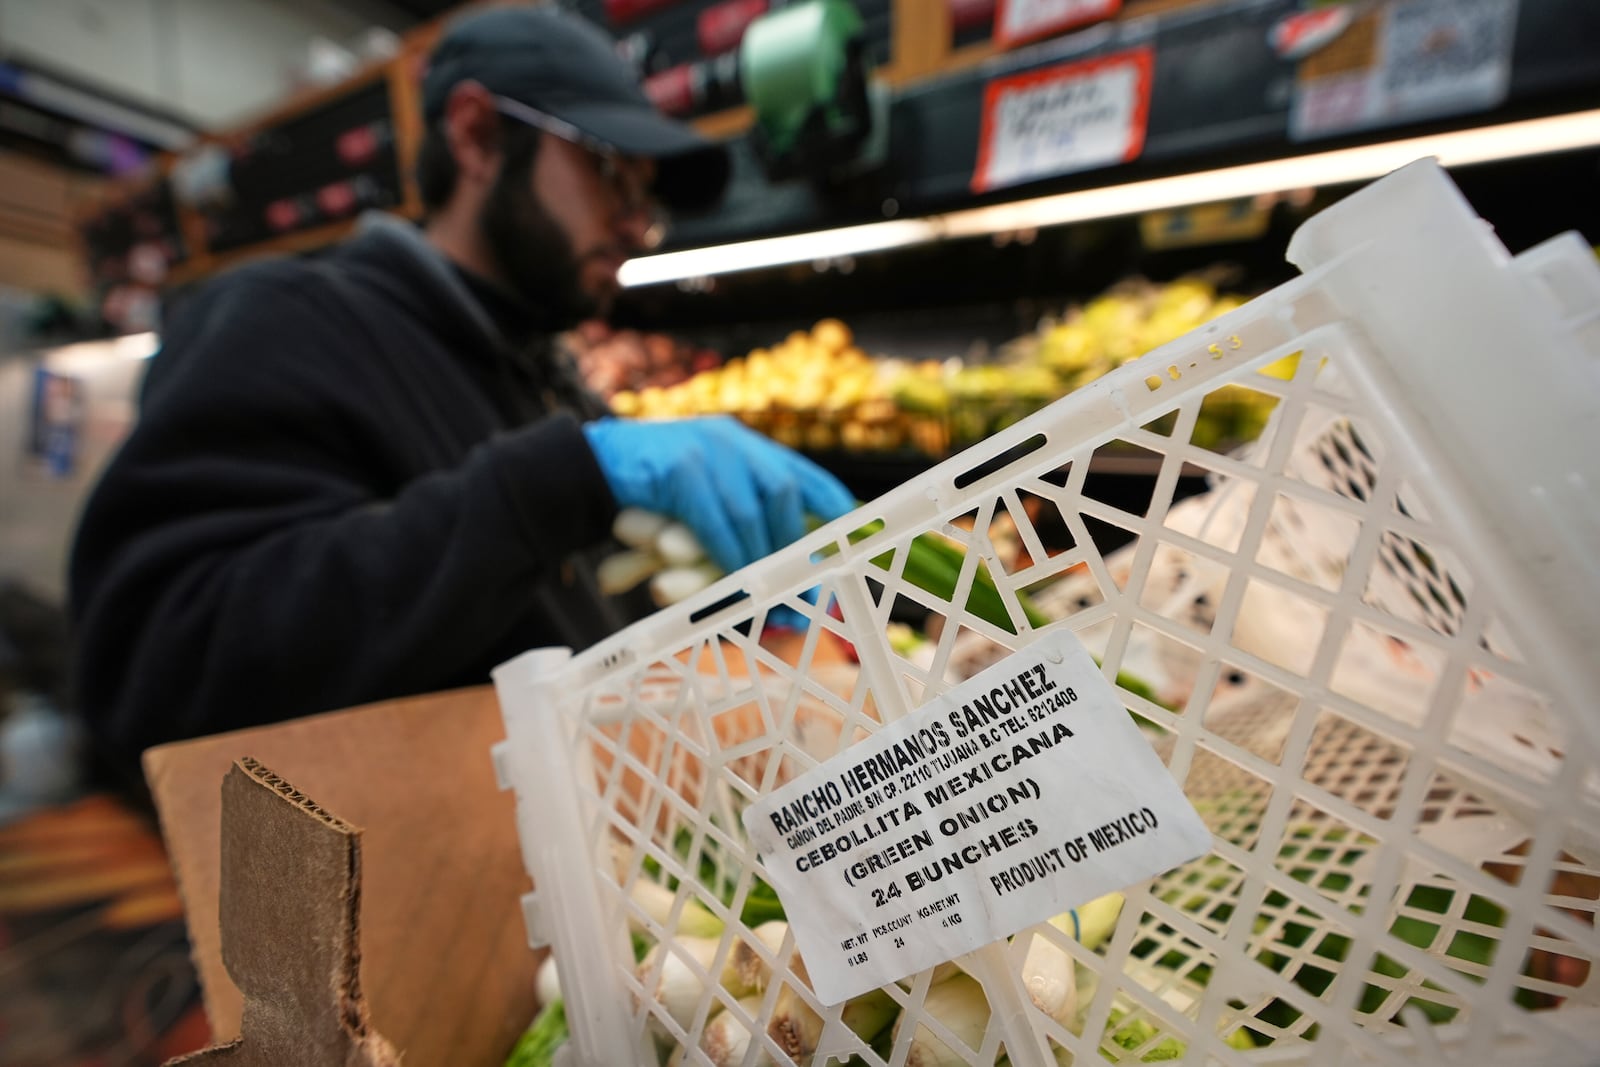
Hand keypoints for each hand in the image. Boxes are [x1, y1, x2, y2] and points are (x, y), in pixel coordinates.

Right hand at [583, 416, 855, 572]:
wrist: (584, 469)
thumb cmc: (644, 490)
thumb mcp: (699, 488)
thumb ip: (734, 512)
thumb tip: (774, 565)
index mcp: (741, 442)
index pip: (800, 471)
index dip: (831, 505)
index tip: (851, 538)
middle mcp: (730, 440)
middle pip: (784, 491)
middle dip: (797, 545)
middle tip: (805, 587)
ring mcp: (705, 450)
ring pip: (752, 512)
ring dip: (764, 560)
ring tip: (774, 595)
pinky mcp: (680, 469)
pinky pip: (717, 523)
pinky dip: (730, 556)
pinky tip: (737, 581)